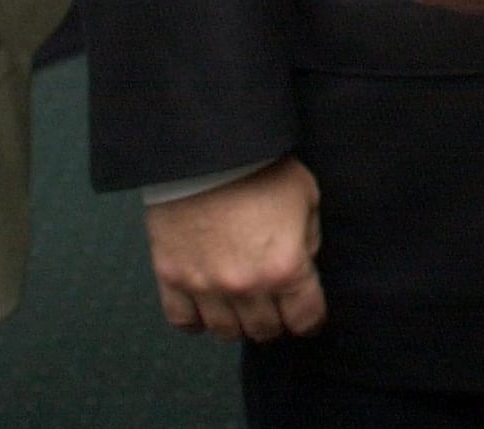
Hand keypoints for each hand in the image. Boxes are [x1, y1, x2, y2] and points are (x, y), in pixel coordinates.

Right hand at [145, 155, 324, 341]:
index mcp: (285, 267)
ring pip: (226, 332)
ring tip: (243, 302)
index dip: (311, 318)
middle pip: (265, 330)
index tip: (309, 313)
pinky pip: (183, 322)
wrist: (208, 150)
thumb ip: (308, 239)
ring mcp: (205, 287)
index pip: (305, 319)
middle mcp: (245, 287)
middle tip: (275, 303)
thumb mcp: (306, 196)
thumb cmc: (261, 167)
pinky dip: (197, 319)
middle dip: (276, 319)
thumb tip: (302, 265)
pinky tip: (208, 303)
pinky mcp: (172, 279)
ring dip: (238, 321)